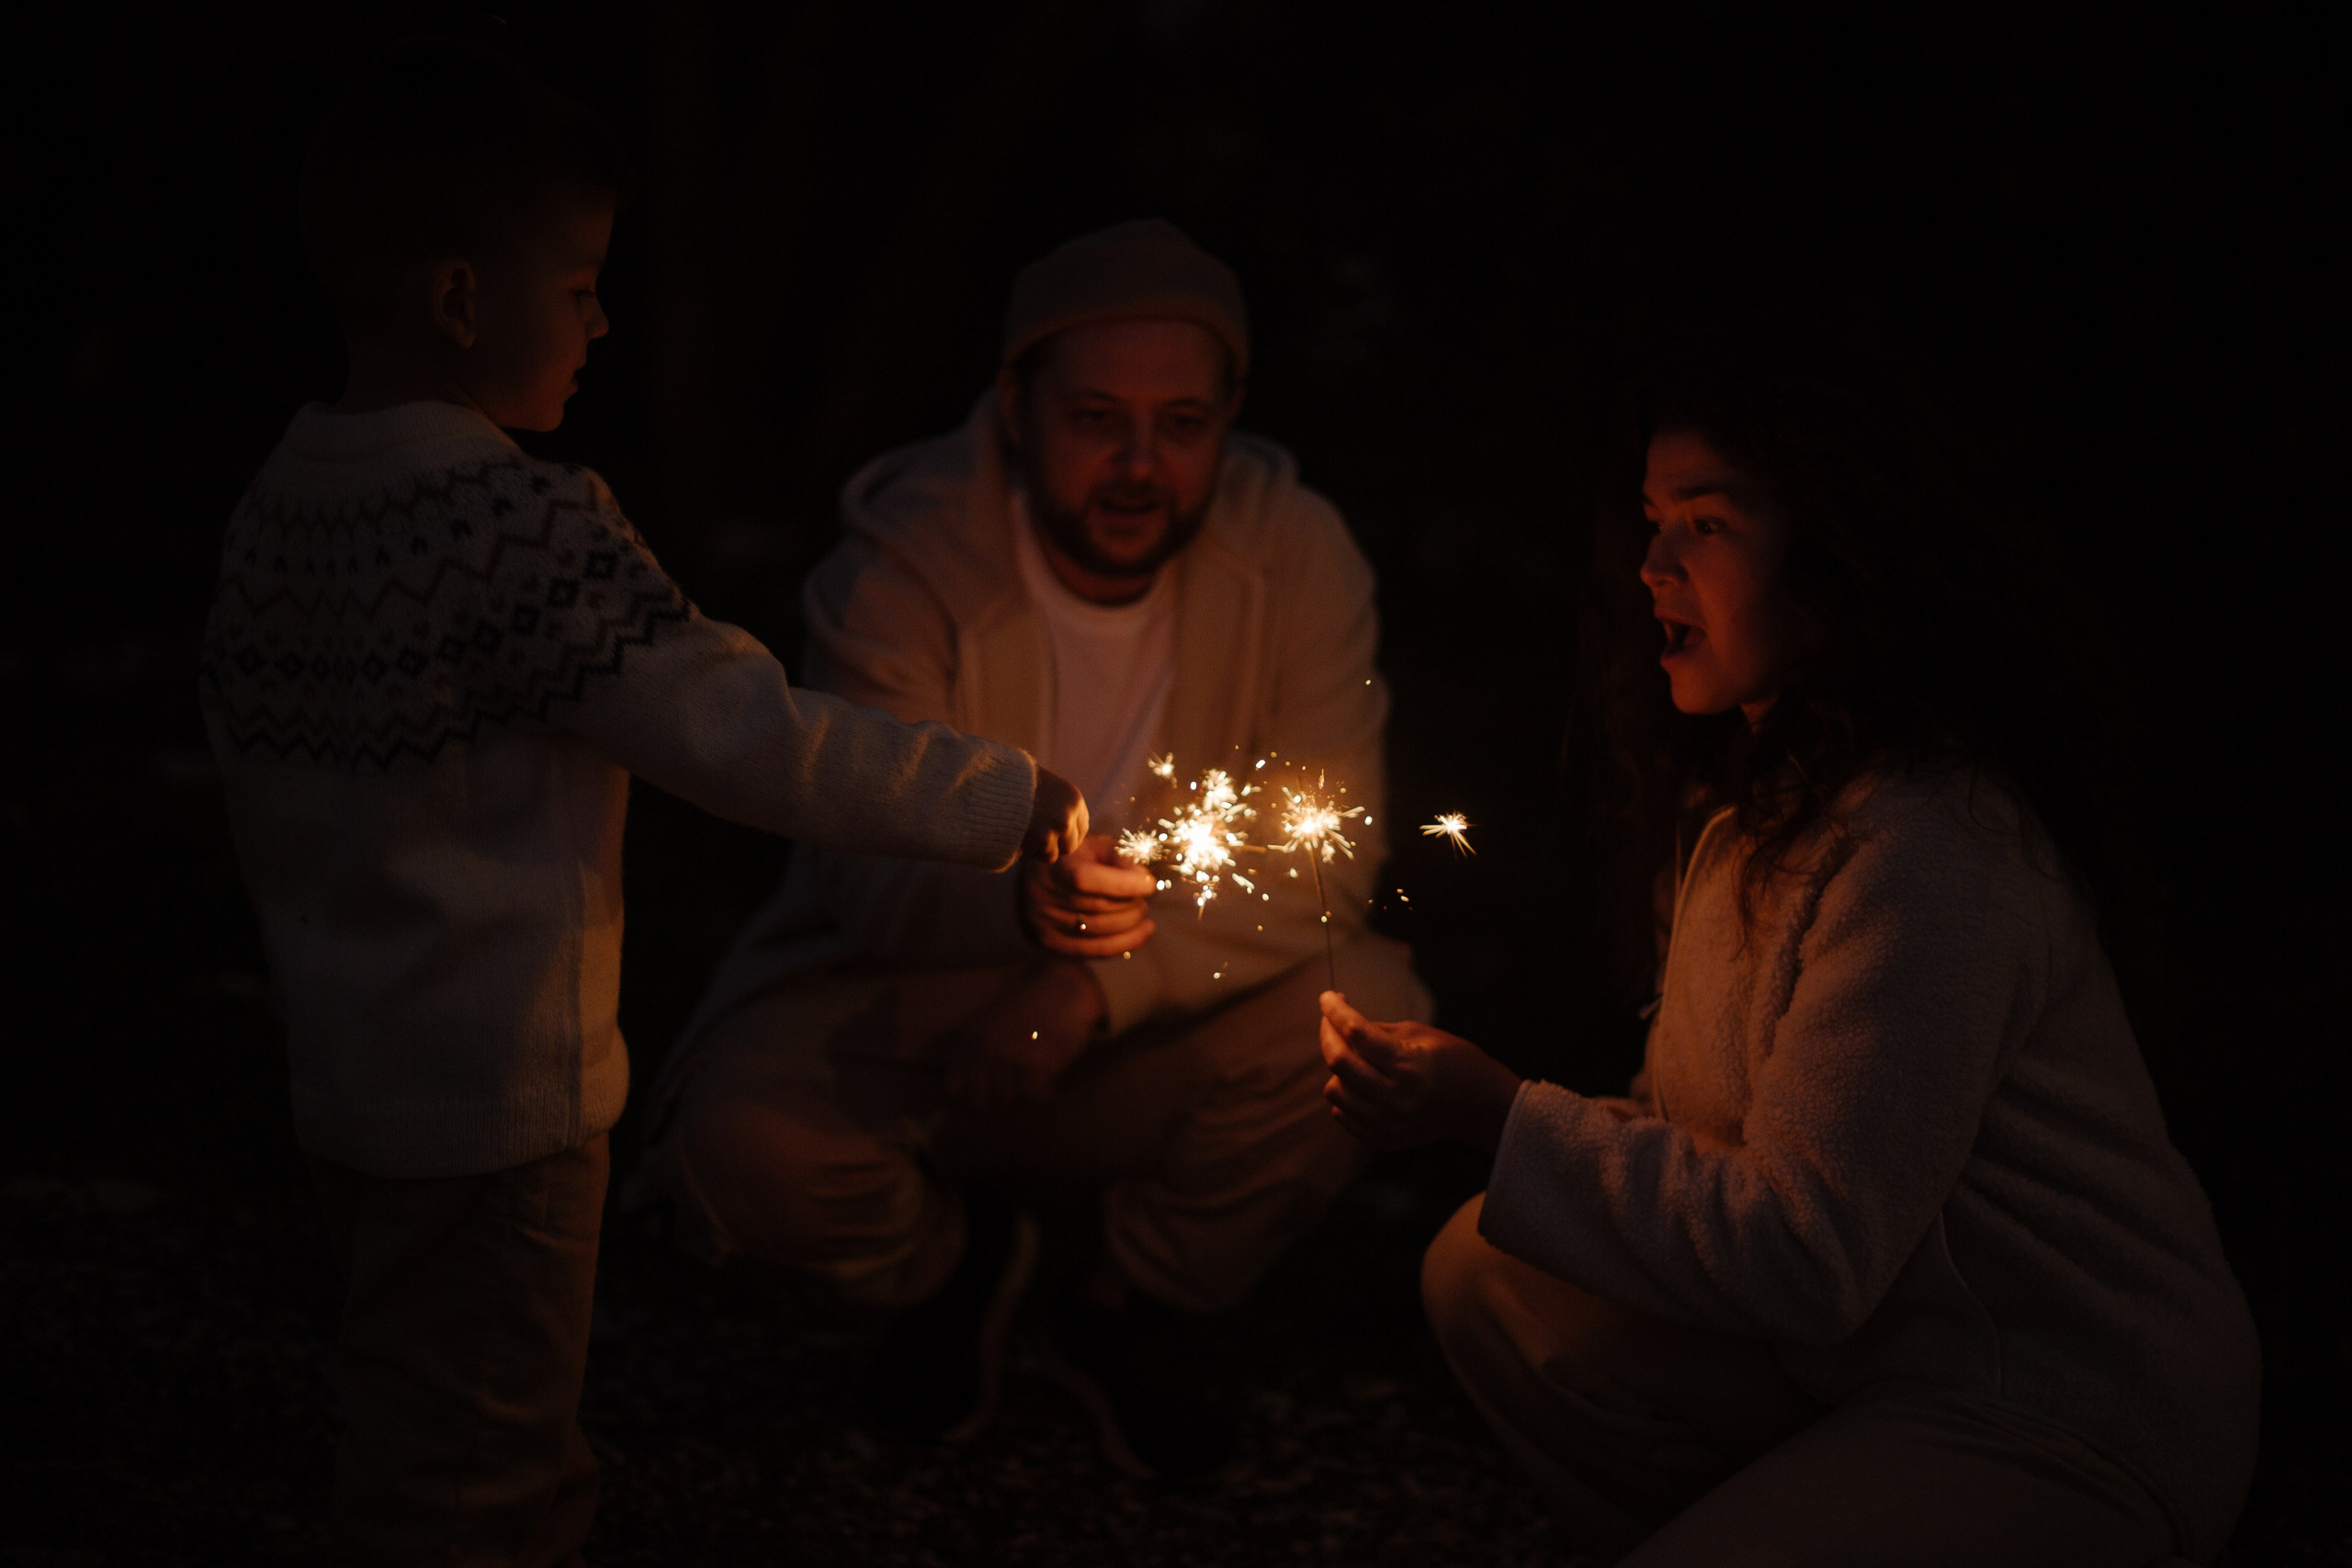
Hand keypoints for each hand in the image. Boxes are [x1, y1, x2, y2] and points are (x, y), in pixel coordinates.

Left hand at [946, 961, 1107, 1108]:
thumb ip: (971, 1045)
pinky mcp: (1035, 1066)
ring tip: (1033, 1081)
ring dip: (1021, 1097)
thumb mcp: (988, 1019)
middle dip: (994, 1106)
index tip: (981, 1106)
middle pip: (978, 1102)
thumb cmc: (1031, 1004)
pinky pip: (1033, 1097)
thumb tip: (954, 1073)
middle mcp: (984, 1050)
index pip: (952, 1090)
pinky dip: (1044, 1093)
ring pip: (1006, 1101)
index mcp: (968, 1040)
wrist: (1065, 989)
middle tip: (1012, 1098)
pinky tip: (1050, 1081)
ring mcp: (1008, 1058)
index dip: (965, 1104)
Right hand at [1021, 767, 1088, 861]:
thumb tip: (1067, 827)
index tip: (1057, 835)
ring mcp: (1053, 832)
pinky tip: (1012, 838)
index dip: (1068, 834)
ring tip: (1021, 836)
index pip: (1081, 828)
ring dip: (1036, 850)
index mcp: (1074, 799)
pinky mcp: (1037, 843)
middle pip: (1069, 846)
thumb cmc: (1015, 780)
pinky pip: (1031, 857)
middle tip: (1038, 840)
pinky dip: (1022, 852)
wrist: (991, 783)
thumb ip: (1057, 804)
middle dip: (1054, 846)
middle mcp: (1067, 817)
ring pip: (1050, 855)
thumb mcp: (1044, 785)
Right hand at [1023, 833, 1157, 957]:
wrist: (1033, 882)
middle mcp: (1045, 897)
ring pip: (1101, 931)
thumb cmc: (1073, 860)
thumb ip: (1119, 858)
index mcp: (1055, 867)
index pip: (1089, 880)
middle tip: (1143, 897)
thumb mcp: (1094, 847)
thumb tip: (1144, 880)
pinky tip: (1142, 931)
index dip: (1125, 884)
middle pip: (1099, 907)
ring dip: (1132, 923)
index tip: (1150, 884)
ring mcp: (1046, 923)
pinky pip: (1095, 950)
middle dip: (1132, 904)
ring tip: (1142, 912)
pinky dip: (1125, 942)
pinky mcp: (1052, 943)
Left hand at [1318, 991, 1523, 1151]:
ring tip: (1356, 1058)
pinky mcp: (1383, 1139)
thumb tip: (1337, 1021)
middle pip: (1338, 1062)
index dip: (1336, 1011)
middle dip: (1327, 1034)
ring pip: (1334, 1091)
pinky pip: (1342, 1115)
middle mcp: (1395, 1097)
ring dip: (1337, 1069)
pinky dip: (1346, 1095)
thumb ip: (1375, 1030)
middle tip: (1330, 1021)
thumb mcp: (1418, 1033)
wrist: (1478, 1105)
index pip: (1358, 1034)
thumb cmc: (1451, 1059)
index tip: (1327, 997)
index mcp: (1408, 1065)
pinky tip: (1362, 1083)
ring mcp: (1388, 1123)